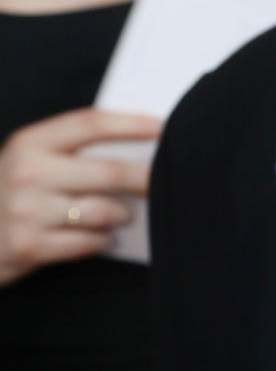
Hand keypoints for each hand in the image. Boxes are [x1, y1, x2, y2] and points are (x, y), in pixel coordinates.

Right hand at [0, 108, 160, 286]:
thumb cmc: (3, 194)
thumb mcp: (25, 161)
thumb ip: (67, 152)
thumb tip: (133, 149)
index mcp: (30, 142)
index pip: (91, 123)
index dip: (131, 123)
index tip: (162, 127)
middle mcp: (28, 172)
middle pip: (109, 171)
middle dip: (146, 177)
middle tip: (164, 180)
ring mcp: (27, 211)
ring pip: (102, 210)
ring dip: (122, 214)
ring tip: (124, 214)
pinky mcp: (29, 246)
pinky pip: (87, 242)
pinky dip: (101, 240)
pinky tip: (103, 237)